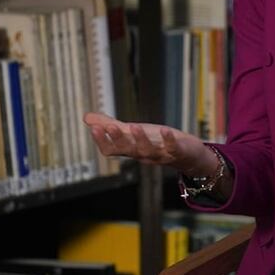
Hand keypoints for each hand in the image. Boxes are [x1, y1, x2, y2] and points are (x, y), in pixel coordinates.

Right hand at [83, 112, 217, 178]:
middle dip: (118, 139)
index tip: (94, 128)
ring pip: (147, 151)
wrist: (187, 156)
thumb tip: (86, 118)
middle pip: (127, 150)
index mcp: (131, 149)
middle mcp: (143, 155)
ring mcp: (160, 154)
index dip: (102, 141)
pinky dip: (168, 140)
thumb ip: (111, 127)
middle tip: (109, 127)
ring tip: (134, 126)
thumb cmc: (157, 143)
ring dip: (140, 140)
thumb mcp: (133, 133)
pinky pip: (172, 148)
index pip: (112, 150)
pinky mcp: (178, 151)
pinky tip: (164, 130)